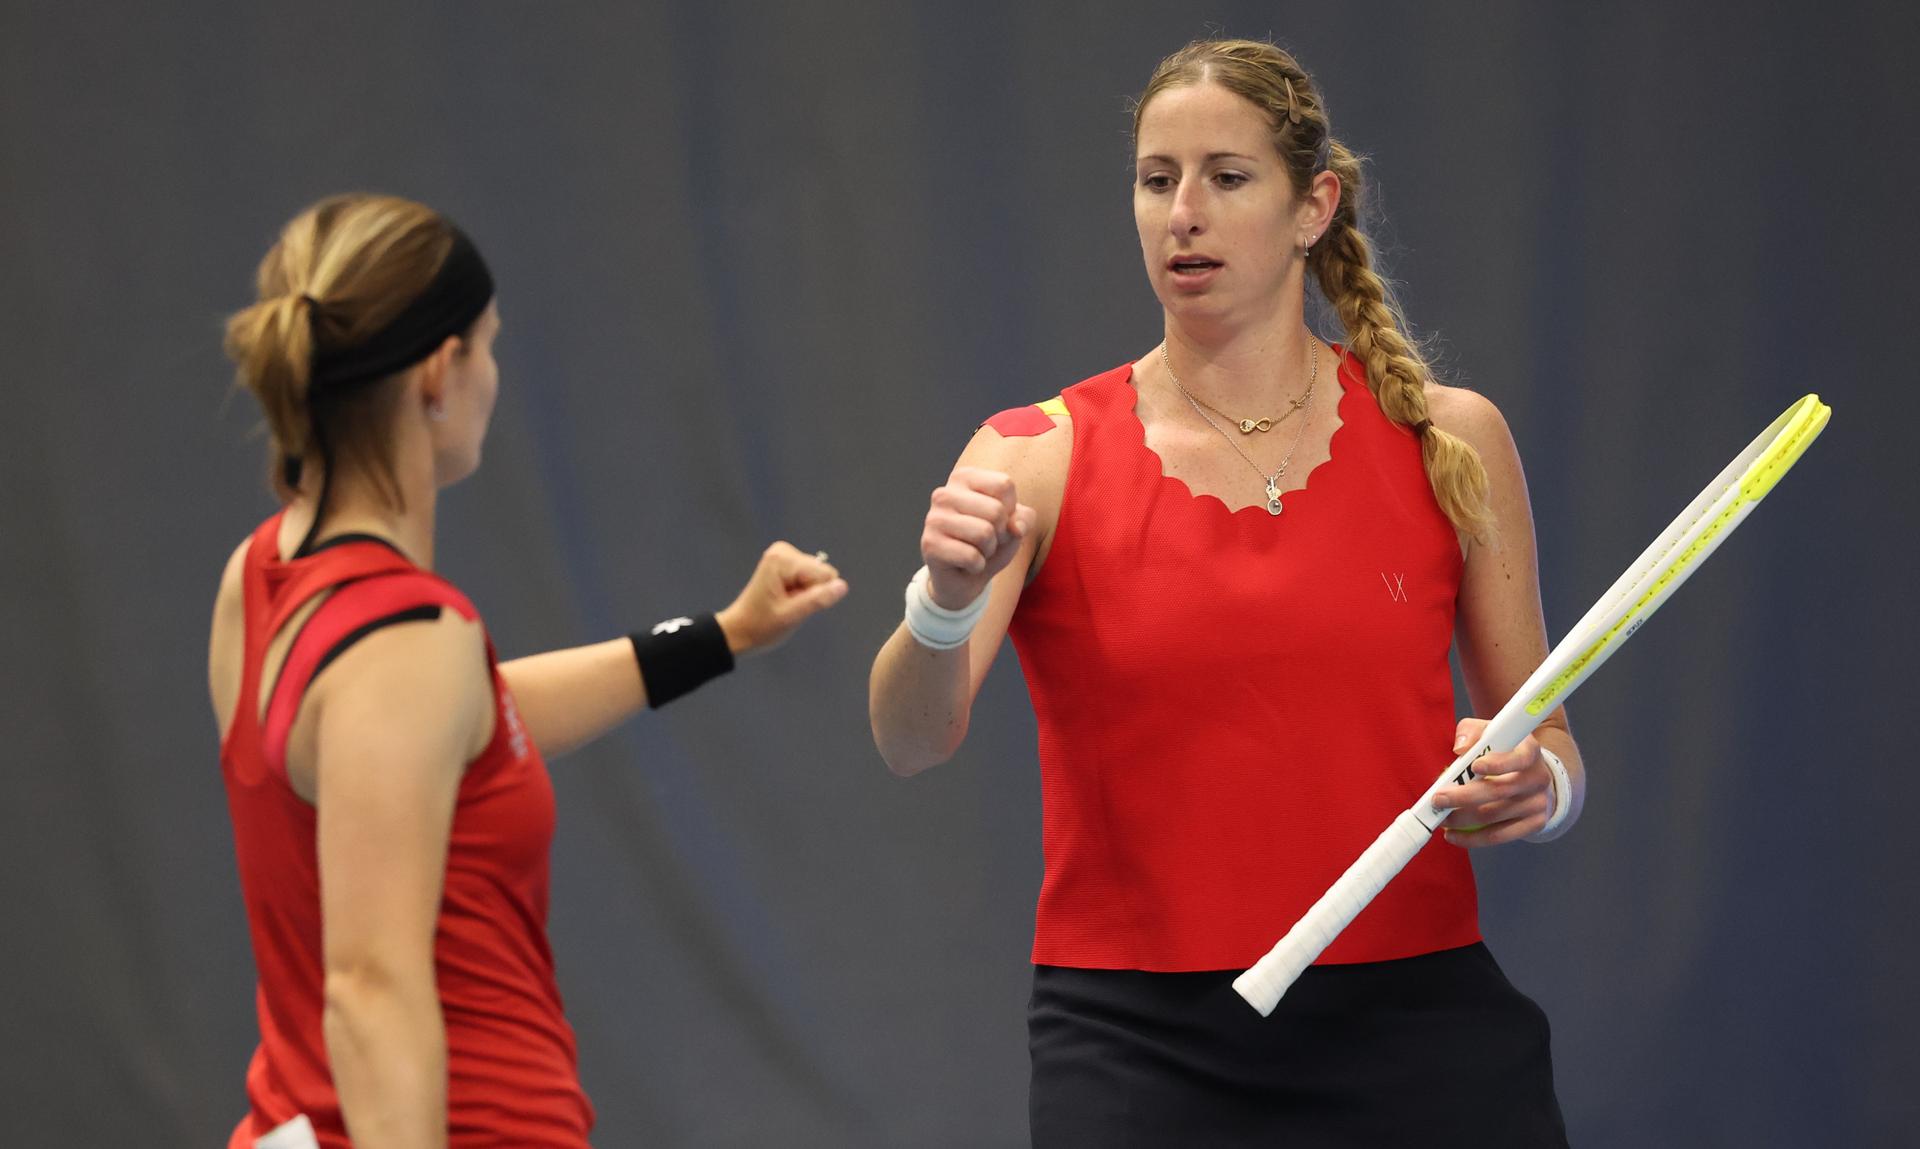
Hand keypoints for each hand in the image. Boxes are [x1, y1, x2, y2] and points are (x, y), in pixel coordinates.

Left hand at [716, 542, 848, 655]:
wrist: (739, 631)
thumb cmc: (761, 627)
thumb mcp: (791, 617)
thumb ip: (818, 600)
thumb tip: (843, 586)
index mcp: (782, 560)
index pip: (825, 575)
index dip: (814, 596)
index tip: (792, 605)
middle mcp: (784, 551)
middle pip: (822, 574)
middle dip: (809, 594)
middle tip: (788, 605)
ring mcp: (785, 556)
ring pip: (818, 578)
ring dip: (805, 595)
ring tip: (784, 603)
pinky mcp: (787, 564)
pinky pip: (811, 579)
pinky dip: (802, 592)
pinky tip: (785, 599)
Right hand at [920, 467, 1036, 608]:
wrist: (963, 577)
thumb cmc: (989, 542)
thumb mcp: (1014, 525)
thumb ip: (1025, 519)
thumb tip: (1014, 528)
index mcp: (964, 478)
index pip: (1004, 485)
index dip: (1010, 509)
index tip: (997, 520)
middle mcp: (944, 493)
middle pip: (996, 510)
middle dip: (1001, 533)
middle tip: (987, 540)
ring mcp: (934, 518)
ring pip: (984, 534)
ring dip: (989, 550)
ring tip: (977, 551)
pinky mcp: (930, 544)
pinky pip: (972, 557)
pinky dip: (977, 566)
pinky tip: (966, 564)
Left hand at [1430, 717, 1555, 847]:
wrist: (1535, 776)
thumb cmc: (1505, 752)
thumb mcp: (1492, 732)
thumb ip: (1473, 732)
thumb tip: (1461, 748)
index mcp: (1529, 751)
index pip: (1518, 758)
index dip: (1497, 763)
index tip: (1475, 766)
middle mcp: (1538, 778)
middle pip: (1500, 791)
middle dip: (1464, 797)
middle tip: (1438, 799)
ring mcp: (1538, 804)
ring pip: (1495, 816)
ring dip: (1462, 819)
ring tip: (1441, 818)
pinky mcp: (1534, 824)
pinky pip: (1500, 836)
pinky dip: (1473, 838)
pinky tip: (1454, 835)